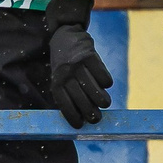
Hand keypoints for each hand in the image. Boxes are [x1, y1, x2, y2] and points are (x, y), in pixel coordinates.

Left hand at [45, 0, 113, 127]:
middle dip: (90, 112)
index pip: (64, 104)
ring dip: (101, 100)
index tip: (80, 126)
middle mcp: (65, 75)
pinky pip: (101, 74)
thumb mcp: (59, 78)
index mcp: (56, 83)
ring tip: (105, 104)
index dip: (73, 116)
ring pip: (92, 88)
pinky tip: (106, 85)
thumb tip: (82, 115)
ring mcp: (77, 65)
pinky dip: (106, 82)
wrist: (66, 36)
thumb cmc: (64, 64)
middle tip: (97, 119)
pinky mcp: (90, 56)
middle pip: (80, 99)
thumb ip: (68, 93)